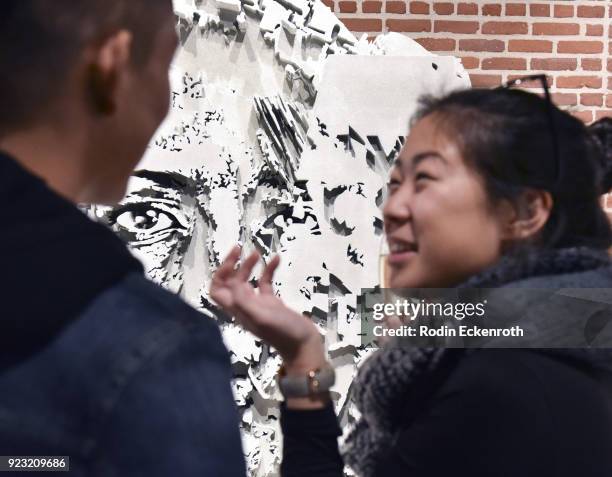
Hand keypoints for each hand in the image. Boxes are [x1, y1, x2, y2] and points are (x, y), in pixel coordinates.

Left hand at [210, 246, 325, 372]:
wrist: (304, 346)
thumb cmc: (283, 333)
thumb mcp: (261, 317)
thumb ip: (244, 301)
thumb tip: (234, 282)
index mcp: (238, 309)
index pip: (216, 290)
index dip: (219, 273)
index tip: (232, 259)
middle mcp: (244, 305)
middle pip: (229, 282)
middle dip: (232, 264)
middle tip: (241, 248)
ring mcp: (258, 304)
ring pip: (246, 280)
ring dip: (249, 265)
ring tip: (258, 253)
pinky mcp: (272, 303)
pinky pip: (266, 283)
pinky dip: (269, 270)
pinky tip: (277, 260)